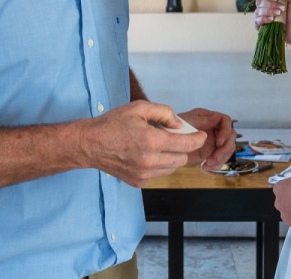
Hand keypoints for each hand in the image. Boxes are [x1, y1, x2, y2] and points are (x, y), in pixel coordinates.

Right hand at [81, 100, 206, 187]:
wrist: (90, 144)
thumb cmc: (113, 123)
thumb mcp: (139, 108)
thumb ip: (164, 113)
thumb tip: (179, 125)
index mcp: (151, 141)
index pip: (185, 144)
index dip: (197, 139)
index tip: (201, 135)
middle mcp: (149, 161)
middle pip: (181, 159)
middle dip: (183, 147)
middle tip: (176, 137)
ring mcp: (143, 174)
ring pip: (171, 168)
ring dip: (172, 157)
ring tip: (160, 145)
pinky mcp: (138, 182)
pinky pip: (158, 175)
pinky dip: (159, 165)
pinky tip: (148, 155)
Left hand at [178, 108, 235, 167]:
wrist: (166, 143)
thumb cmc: (173, 127)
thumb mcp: (186, 122)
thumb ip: (201, 120)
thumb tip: (217, 117)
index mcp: (209, 118)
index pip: (226, 121)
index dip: (226, 131)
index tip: (219, 142)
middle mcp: (214, 128)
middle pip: (230, 136)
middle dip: (225, 149)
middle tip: (214, 158)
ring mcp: (213, 140)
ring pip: (227, 149)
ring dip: (221, 159)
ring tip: (208, 164)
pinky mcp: (210, 152)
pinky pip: (219, 158)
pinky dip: (215, 165)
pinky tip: (205, 167)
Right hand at [253, 0, 290, 48]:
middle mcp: (265, 6)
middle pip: (259, 1)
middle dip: (271, 4)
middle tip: (281, 8)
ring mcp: (262, 16)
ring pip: (258, 10)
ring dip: (269, 12)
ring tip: (279, 14)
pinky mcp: (260, 25)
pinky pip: (257, 20)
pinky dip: (264, 19)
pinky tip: (272, 20)